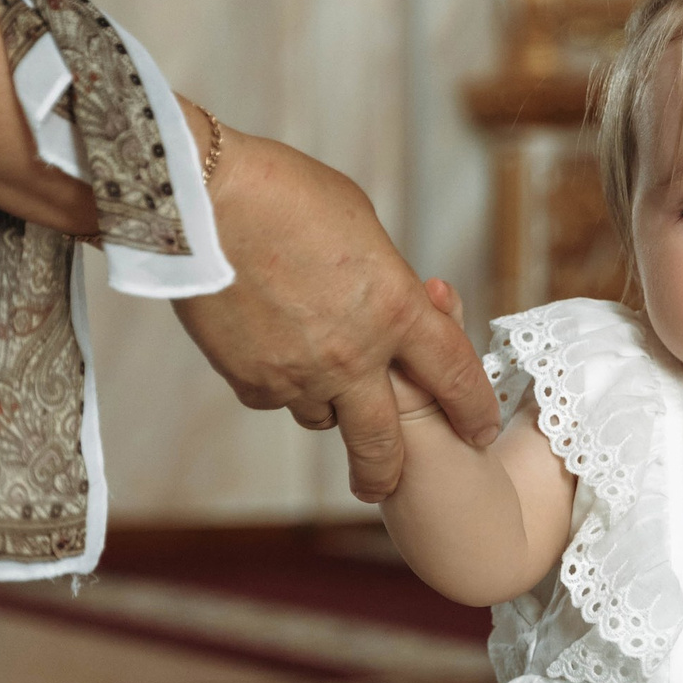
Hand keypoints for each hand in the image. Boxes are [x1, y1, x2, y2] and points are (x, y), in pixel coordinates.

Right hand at [172, 125, 499, 500]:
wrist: (201, 199)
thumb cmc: (287, 194)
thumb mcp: (363, 231)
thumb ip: (385, 284)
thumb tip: (392, 308)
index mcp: (396, 309)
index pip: (455, 375)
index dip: (475, 409)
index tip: (480, 429)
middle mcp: (354, 356)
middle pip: (384, 443)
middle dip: (389, 474)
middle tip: (386, 487)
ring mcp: (299, 375)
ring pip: (323, 419)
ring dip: (326, 406)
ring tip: (312, 367)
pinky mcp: (251, 381)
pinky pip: (275, 399)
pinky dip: (278, 383)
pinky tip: (266, 344)